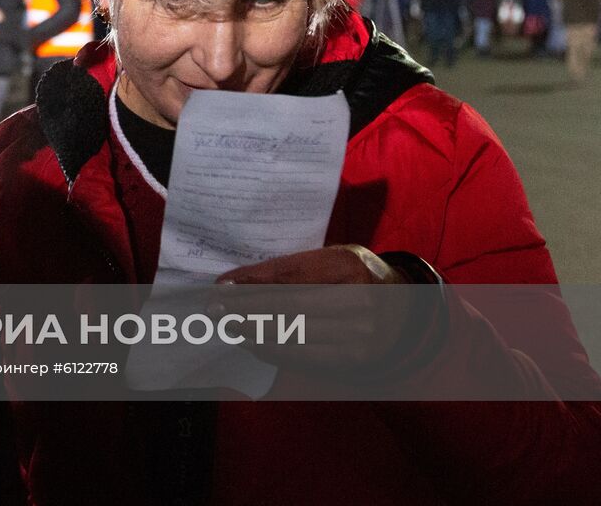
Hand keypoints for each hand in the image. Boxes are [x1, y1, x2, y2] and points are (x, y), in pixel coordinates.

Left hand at [211, 245, 410, 371]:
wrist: (403, 308)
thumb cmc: (352, 277)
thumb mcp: (326, 259)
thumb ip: (287, 268)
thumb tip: (235, 281)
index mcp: (348, 265)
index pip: (289, 274)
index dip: (252, 281)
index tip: (222, 286)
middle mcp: (358, 299)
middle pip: (288, 305)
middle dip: (246, 308)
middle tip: (216, 308)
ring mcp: (360, 333)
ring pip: (293, 334)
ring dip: (252, 331)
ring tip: (227, 325)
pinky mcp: (356, 359)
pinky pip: (303, 357)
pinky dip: (271, 350)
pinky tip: (250, 342)